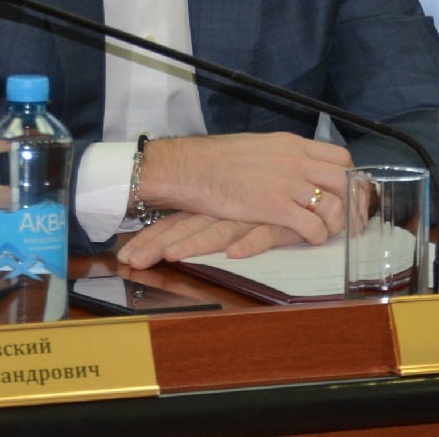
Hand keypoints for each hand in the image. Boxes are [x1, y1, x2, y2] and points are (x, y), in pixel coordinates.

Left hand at [113, 212, 309, 268]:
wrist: (311, 176)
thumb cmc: (272, 193)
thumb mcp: (239, 205)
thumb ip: (215, 220)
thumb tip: (179, 236)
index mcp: (214, 205)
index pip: (177, 221)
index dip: (151, 237)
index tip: (127, 256)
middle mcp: (226, 209)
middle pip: (187, 226)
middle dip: (157, 244)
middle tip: (132, 260)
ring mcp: (250, 214)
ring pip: (218, 230)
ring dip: (194, 243)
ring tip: (171, 255)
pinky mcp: (278, 221)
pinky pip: (263, 234)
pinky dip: (249, 243)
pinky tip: (233, 253)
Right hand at [134, 132, 350, 246]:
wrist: (192, 167)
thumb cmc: (219, 159)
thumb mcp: (260, 146)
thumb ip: (283, 155)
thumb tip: (297, 164)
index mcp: (293, 144)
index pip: (340, 157)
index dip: (349, 177)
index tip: (349, 192)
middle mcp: (296, 161)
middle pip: (344, 180)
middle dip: (352, 201)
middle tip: (351, 218)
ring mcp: (286, 183)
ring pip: (333, 204)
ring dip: (337, 222)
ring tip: (330, 231)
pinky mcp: (274, 207)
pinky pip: (311, 225)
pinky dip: (317, 235)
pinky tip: (311, 239)